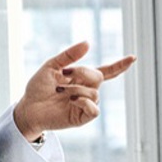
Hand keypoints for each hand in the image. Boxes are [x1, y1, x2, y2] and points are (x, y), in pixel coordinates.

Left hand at [13, 41, 135, 139]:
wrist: (28, 107)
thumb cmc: (38, 87)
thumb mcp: (51, 66)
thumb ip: (69, 55)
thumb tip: (88, 43)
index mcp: (82, 78)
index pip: (106, 71)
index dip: (120, 65)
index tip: (133, 58)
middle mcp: (87, 91)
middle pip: (97, 77)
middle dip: (82, 72)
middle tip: (64, 74)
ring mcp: (85, 105)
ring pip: (94, 93)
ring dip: (76, 89)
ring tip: (60, 91)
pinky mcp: (81, 118)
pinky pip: (94, 109)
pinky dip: (84, 102)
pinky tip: (71, 100)